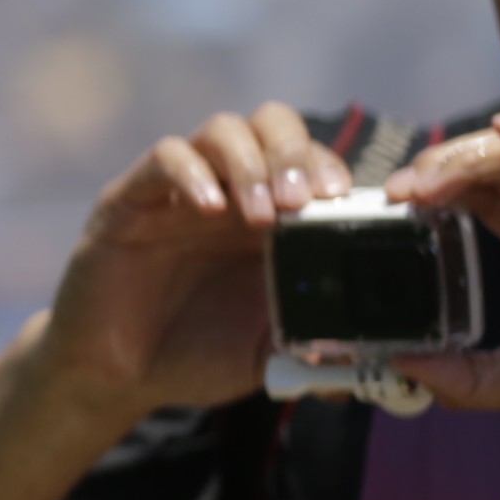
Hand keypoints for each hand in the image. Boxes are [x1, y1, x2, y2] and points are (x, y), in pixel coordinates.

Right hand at [33, 102, 353, 421]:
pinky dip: (191, 172)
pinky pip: (164, 158)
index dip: (331, 168)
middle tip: (301, 201)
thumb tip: (379, 357)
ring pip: (222, 130)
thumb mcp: (271, 350)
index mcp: (272, 218)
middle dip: (295, 153)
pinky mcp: (129, 199)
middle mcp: (230, 191)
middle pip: (272, 124)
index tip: (344, 201)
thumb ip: (318, 344)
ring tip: (261, 213)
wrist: (121, 375)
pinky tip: (208, 206)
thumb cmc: (198, 355)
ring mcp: (179, 191)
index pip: (311, 159)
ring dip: (251, 163)